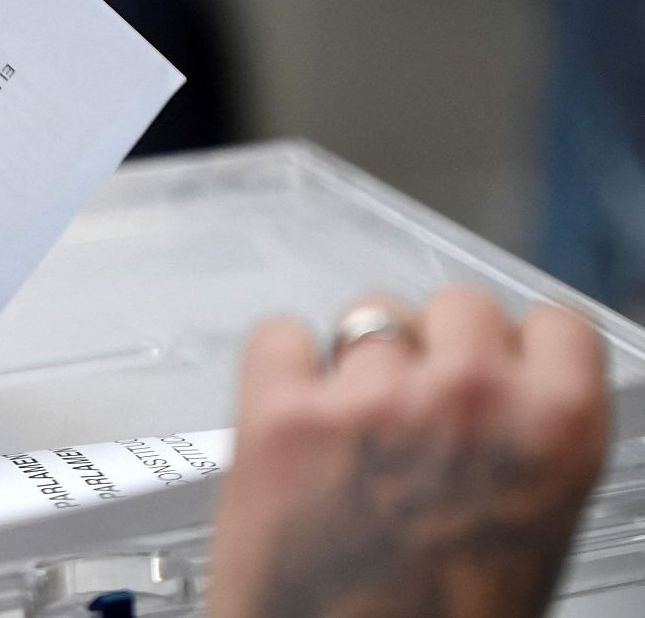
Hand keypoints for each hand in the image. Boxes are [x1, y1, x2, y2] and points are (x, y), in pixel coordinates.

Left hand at [210, 287, 608, 617]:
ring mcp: (371, 399)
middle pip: (454, 306)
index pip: (551, 324)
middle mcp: (470, 398)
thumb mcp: (529, 532)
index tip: (490, 361)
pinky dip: (280, 364)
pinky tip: (289, 414)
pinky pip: (280, 335)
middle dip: (432, 348)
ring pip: (368, 316)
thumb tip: (498, 398)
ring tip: (347, 430)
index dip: (512, 348)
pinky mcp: (280, 413)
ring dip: (357, 362)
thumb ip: (518, 447)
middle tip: (408, 403)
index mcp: (557, 431)